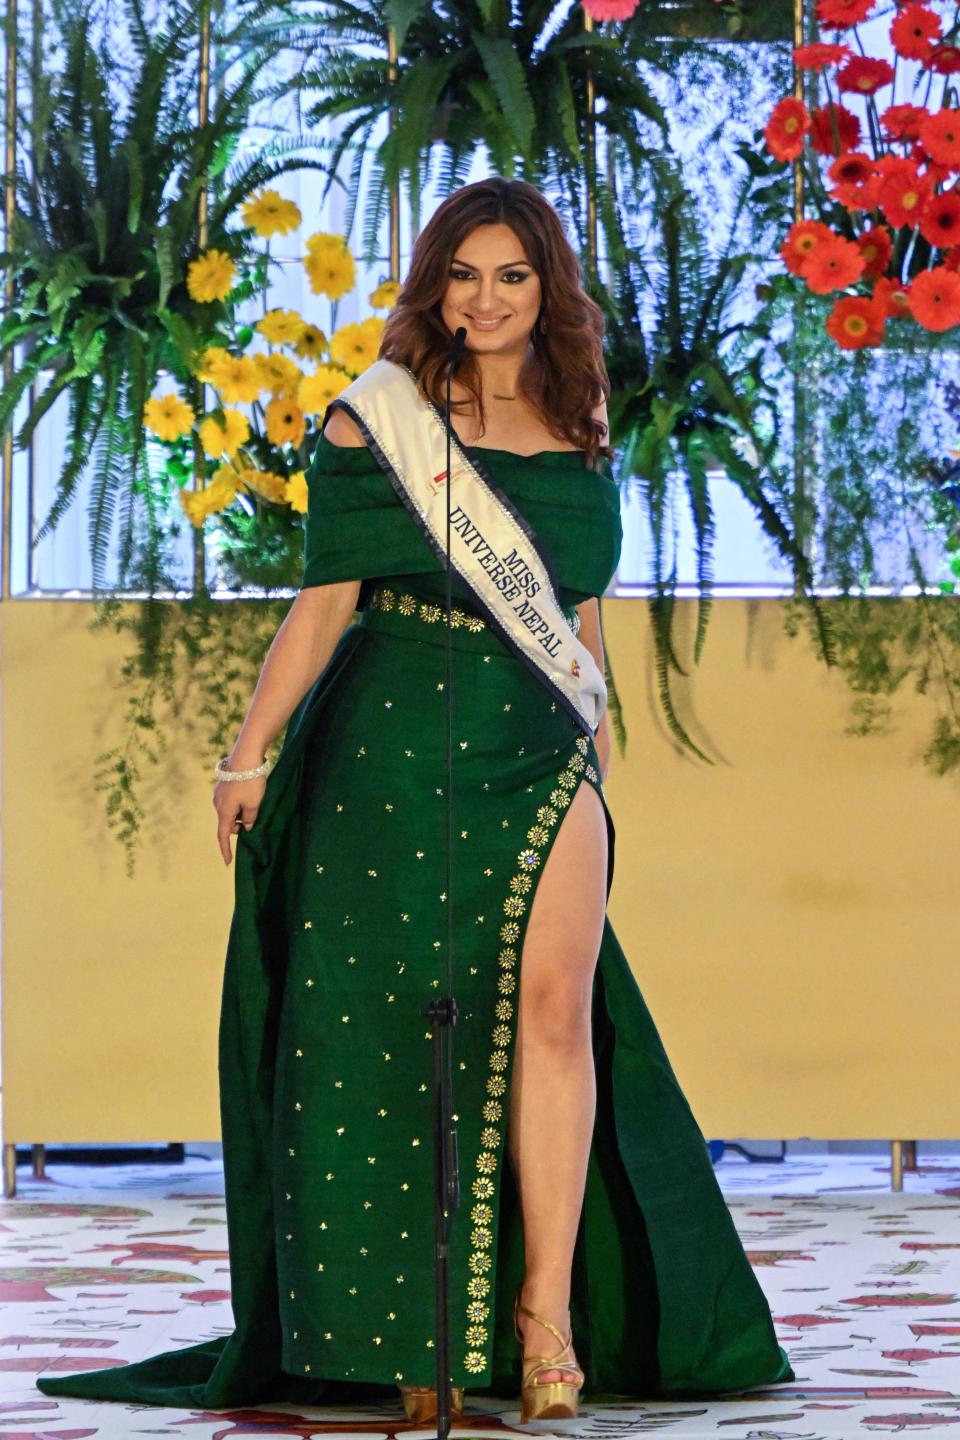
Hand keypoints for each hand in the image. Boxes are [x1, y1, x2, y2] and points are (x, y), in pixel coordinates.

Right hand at [213, 748, 267, 865]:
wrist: (246, 754)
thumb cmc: (250, 781)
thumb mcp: (254, 804)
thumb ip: (250, 818)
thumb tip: (246, 825)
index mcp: (224, 811)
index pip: (223, 835)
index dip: (226, 850)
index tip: (228, 862)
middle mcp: (218, 803)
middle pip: (229, 822)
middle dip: (240, 825)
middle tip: (255, 820)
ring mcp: (220, 792)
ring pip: (231, 810)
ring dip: (242, 812)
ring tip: (257, 802)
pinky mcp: (224, 783)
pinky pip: (232, 799)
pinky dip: (240, 803)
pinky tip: (252, 793)